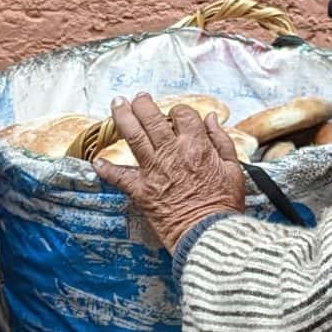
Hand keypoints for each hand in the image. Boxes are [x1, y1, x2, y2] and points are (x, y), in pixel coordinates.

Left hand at [93, 95, 248, 249]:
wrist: (208, 233)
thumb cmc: (223, 205)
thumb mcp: (233, 169)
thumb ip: (221, 140)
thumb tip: (210, 118)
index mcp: (196, 146)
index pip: (182, 114)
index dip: (177, 111)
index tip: (175, 115)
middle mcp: (172, 153)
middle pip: (152, 118)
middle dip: (142, 103)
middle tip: (137, 98)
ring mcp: (154, 170)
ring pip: (133, 136)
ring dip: (122, 117)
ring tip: (117, 105)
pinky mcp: (141, 190)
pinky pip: (119, 176)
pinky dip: (107, 169)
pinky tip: (98, 162)